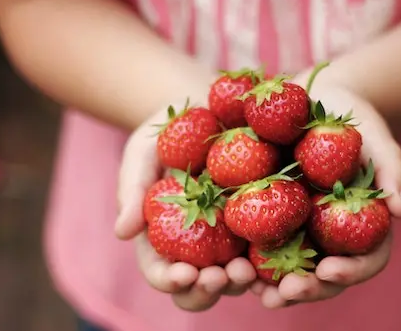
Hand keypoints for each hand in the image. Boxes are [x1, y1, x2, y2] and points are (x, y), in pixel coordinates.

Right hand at [115, 99, 256, 310]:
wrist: (206, 110)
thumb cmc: (165, 134)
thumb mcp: (141, 155)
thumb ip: (132, 191)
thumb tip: (122, 233)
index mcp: (163, 239)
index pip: (161, 272)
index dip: (170, 281)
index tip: (182, 275)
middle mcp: (197, 247)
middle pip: (200, 286)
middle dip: (208, 290)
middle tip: (218, 277)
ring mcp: (230, 239)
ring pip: (235, 276)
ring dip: (240, 281)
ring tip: (246, 269)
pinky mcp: (260, 222)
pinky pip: (268, 248)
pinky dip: (272, 258)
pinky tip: (278, 254)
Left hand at [250, 75, 400, 308]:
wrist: (311, 98)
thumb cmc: (350, 117)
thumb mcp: (374, 135)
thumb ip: (391, 168)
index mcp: (363, 223)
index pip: (367, 258)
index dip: (352, 271)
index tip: (329, 270)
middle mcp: (332, 234)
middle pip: (326, 276)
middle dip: (309, 289)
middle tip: (287, 292)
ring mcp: (301, 229)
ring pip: (293, 270)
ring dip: (276, 287)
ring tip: (257, 292)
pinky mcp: (269, 217)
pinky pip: (260, 244)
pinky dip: (249, 260)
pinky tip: (233, 266)